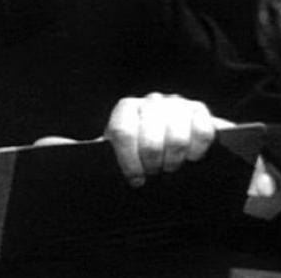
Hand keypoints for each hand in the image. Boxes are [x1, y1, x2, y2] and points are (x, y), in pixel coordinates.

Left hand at [104, 92, 227, 186]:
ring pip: (176, 139)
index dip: (129, 161)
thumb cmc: (138, 150)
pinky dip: (197, 151)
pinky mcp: (199, 111)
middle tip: (154, 174)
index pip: (123, 133)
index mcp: (126, 109)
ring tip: (170, 168)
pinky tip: (191, 158)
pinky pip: (202, 132)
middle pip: (150, 141)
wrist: (167, 140)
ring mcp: (176, 104)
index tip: (135, 180)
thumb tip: (78, 154)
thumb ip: (101, 152)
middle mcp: (151, 102)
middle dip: (152, 164)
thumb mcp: (118, 149)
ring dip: (174, 160)